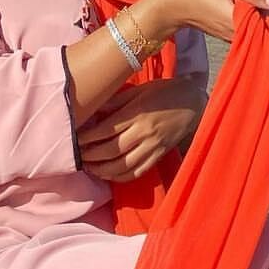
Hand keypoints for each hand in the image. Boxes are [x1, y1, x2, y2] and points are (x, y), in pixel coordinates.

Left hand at [77, 77, 206, 181]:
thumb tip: (92, 110)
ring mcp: (153, 146)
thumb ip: (115, 101)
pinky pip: (138, 172)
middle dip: (90, 156)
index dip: (87, 138)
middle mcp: (144, 132)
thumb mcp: (138, 90)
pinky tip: (109, 175)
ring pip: (123, 166)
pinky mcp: (159, 156)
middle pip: (111, 151)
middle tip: (77, 155)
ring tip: (89, 167)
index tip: (75, 139)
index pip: (105, 130)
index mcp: (137, 113)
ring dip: (102, 170)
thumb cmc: (164, 92)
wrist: (193, 103)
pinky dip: (121, 177)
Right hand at [134, 0, 268, 43]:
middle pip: (267, 32)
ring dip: (263, 20)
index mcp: (239, 21)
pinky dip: (254, 23)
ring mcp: (232, 36)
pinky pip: (248, 33)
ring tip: (253, 1)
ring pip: (258, 32)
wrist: (170, 5)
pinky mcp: (228, 35)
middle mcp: (237, 34)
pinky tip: (248, 8)